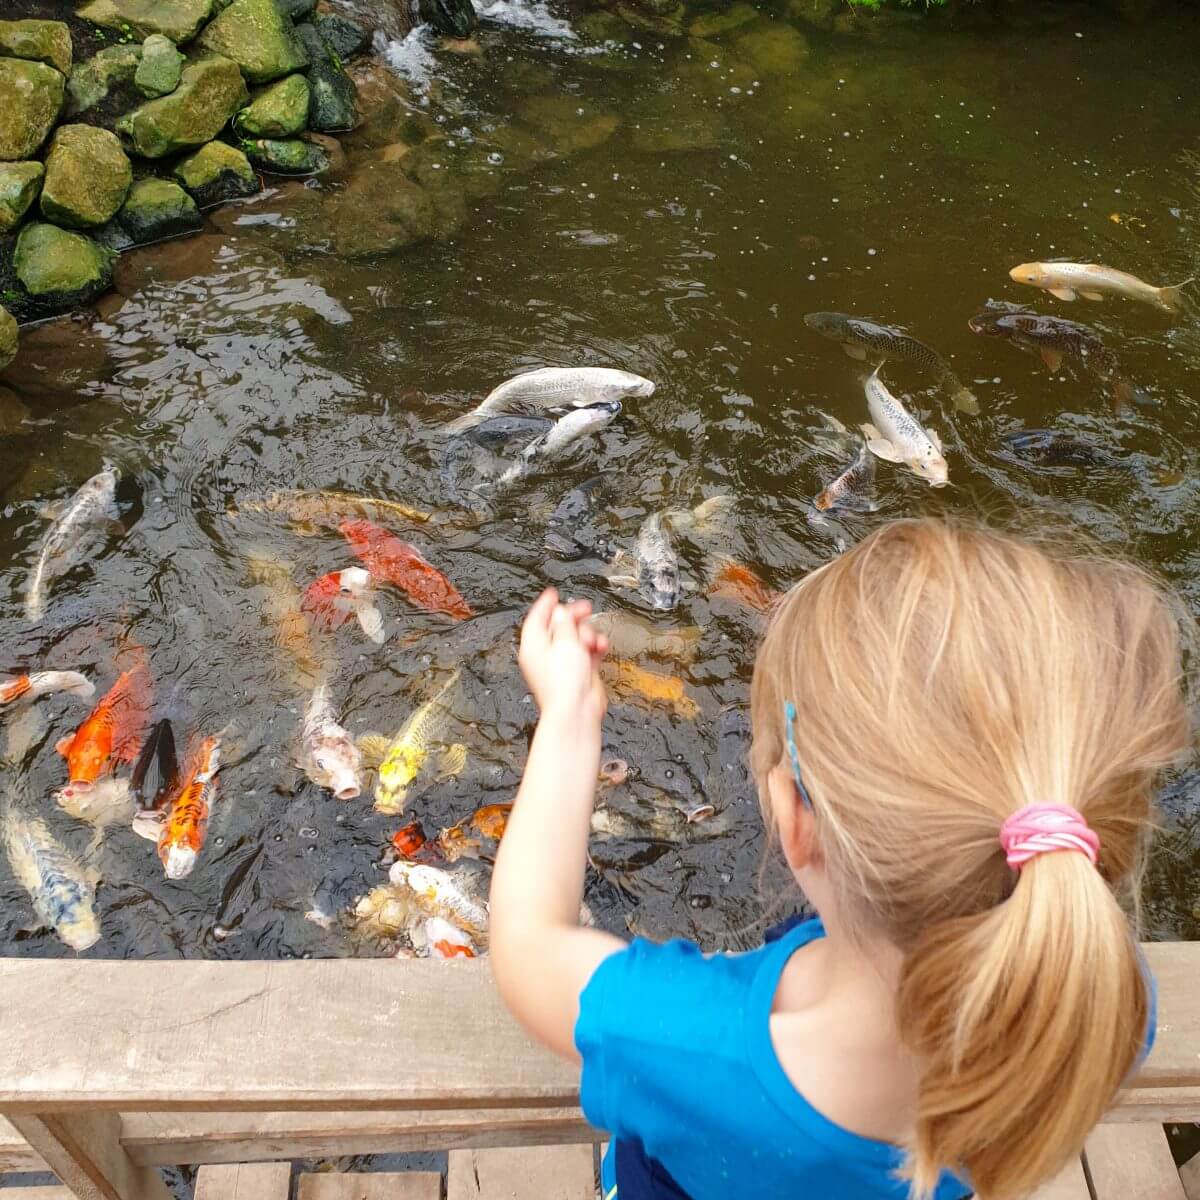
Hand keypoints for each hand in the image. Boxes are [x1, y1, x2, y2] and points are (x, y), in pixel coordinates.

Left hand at [519, 589, 608, 725]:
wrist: (577, 709)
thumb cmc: (564, 681)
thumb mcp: (564, 642)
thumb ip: (564, 623)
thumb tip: (562, 612)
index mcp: (534, 646)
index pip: (537, 618)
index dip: (546, 604)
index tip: (554, 593)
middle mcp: (546, 654)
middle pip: (559, 626)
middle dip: (574, 618)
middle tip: (585, 609)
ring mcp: (563, 663)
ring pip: (576, 638)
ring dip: (587, 634)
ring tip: (591, 640)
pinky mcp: (579, 671)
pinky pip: (588, 651)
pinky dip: (595, 646)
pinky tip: (600, 646)